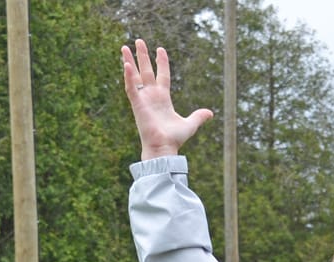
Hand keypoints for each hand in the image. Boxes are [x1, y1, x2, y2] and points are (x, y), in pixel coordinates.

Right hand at [121, 40, 213, 159]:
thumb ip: (198, 117)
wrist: (164, 148)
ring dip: (130, 61)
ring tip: (124, 47)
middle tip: (138, 41)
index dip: (161, 63)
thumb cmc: (174, 139)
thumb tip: (210, 113)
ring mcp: (143, 99)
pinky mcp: (137, 105)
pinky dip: (128, 77)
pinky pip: (130, 88)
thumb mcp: (190, 125)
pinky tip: (126, 64)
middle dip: (142, 56)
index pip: (162, 75)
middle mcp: (152, 96)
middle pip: (146, 71)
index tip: (160, 49)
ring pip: (134, 76)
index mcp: (163, 99)